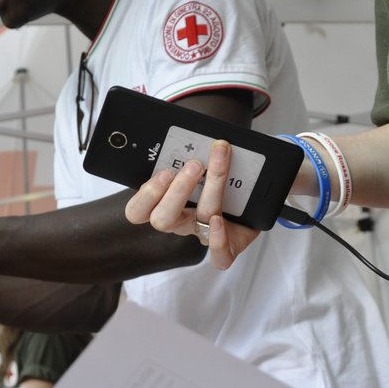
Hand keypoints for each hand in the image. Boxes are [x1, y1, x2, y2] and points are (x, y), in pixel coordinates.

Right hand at [123, 139, 260, 268]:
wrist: (250, 204)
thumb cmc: (217, 183)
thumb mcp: (196, 165)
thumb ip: (186, 151)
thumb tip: (189, 131)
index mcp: (164, 204)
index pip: (138, 210)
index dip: (147, 194)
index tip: (164, 171)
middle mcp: (180, 222)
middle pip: (162, 219)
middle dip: (177, 191)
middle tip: (194, 165)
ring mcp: (202, 235)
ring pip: (198, 219)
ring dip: (210, 187)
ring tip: (220, 159)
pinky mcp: (226, 249)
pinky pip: (219, 255)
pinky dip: (218, 238)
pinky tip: (219, 221)